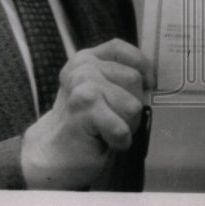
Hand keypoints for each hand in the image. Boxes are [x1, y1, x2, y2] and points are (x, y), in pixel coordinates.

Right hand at [20, 39, 153, 189]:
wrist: (52, 156)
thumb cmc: (84, 124)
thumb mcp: (99, 90)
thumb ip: (118, 75)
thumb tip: (152, 79)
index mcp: (85, 59)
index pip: (121, 49)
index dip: (140, 65)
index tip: (146, 85)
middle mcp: (82, 67)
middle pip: (134, 79)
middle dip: (133, 104)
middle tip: (113, 120)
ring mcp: (81, 86)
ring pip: (133, 104)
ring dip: (127, 124)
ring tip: (106, 130)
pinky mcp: (84, 109)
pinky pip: (122, 127)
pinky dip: (120, 141)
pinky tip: (105, 142)